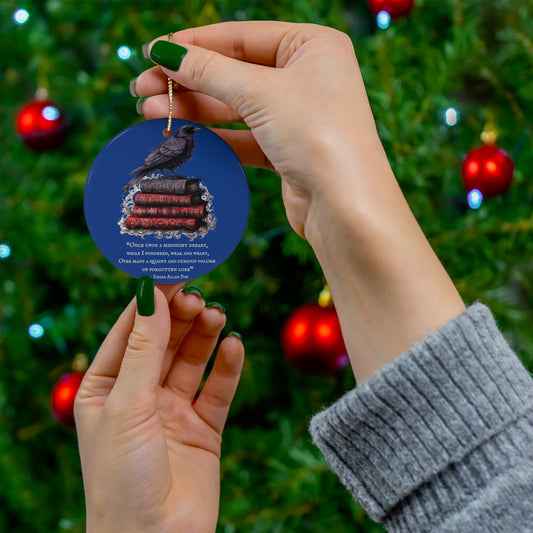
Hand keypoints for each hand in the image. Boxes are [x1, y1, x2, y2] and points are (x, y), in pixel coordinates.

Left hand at [75, 282, 243, 532]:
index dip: (151, 301)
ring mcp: (173, 410)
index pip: (130, 330)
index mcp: (106, 387)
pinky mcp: (203, 427)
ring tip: (217, 316)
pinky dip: (227, 366)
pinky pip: (218, 388)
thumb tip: (152, 294)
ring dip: (204, 335)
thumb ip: (144, 348)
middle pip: (164, 341)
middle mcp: (140, 394)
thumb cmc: (122, 477)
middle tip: (198, 297)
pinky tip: (234, 346)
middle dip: (180, 317)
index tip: (172, 271)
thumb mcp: (127, 404)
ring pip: (192, 359)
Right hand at [134, 21, 384, 238]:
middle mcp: (307, 77)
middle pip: (235, 72)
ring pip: (236, 106)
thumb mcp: (260, 93)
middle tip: (141, 89)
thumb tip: (165, 52)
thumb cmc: (317, 135)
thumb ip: (210, 71)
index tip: (152, 52)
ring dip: (194, 109)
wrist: (346, 207)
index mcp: (312, 46)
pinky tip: (182, 135)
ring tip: (149, 113)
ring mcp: (298, 116)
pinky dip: (214, 136)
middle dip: (187, 81)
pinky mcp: (288, 151)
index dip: (194, 44)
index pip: (241, 37)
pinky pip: (244, 136)